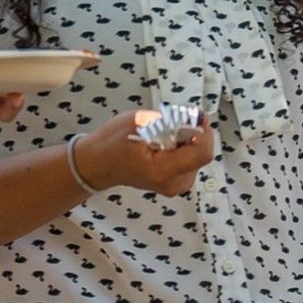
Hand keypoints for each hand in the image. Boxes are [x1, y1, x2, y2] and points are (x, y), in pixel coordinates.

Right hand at [73, 110, 215, 195]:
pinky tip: (165, 144)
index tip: (196, 117)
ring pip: (198, 156)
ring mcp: (175, 186)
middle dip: (192, 134)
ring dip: (187, 141)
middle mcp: (173, 184)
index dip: (204, 132)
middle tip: (172, 124)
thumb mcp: (138, 121)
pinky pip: (191, 161)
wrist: (98, 164)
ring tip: (164, 135)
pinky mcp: (176, 183)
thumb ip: (170, 120)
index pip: (202, 154)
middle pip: (201, 154)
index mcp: (162, 171)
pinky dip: (183, 148)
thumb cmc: (112, 142)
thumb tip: (196, 117)